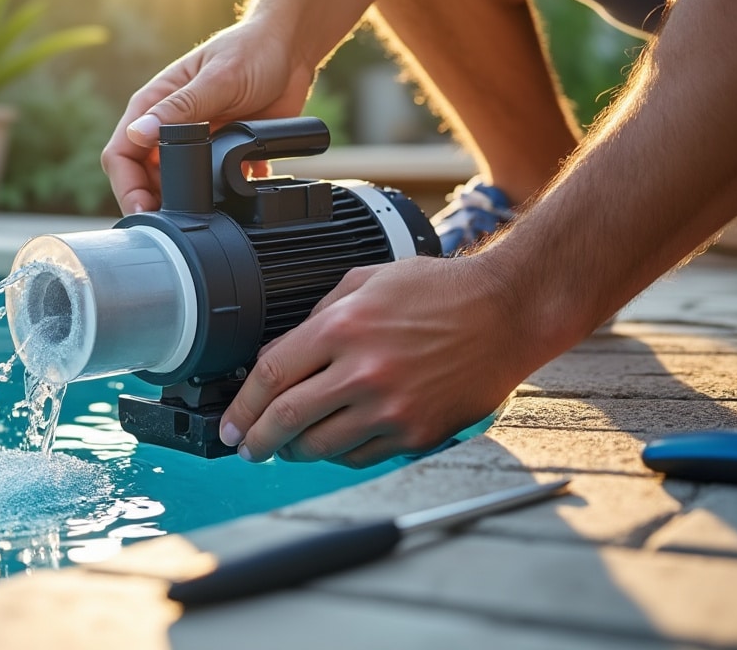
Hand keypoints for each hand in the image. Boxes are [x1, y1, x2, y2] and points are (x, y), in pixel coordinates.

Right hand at [101, 19, 317, 213]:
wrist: (291, 50)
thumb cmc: (251, 51)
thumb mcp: (217, 80)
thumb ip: (180, 109)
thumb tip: (140, 133)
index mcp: (154, 103)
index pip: (121, 152)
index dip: (126, 186)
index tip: (143, 209)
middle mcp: (167, 124)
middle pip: (140, 176)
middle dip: (150, 202)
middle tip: (170, 222)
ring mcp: (192, 140)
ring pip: (170, 184)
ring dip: (179, 203)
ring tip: (197, 215)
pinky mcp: (218, 150)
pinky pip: (205, 184)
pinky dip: (212, 197)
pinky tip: (227, 203)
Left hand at [217, 256, 550, 467]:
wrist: (507, 311)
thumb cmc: (440, 291)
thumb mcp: (367, 281)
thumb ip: (319, 316)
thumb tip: (279, 355)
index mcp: (343, 328)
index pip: (271, 377)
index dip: (241, 406)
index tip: (230, 424)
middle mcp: (363, 372)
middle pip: (286, 420)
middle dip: (255, 441)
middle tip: (245, 448)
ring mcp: (391, 408)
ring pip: (319, 447)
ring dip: (293, 451)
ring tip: (284, 448)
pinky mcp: (416, 434)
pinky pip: (360, 455)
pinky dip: (337, 453)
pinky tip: (331, 443)